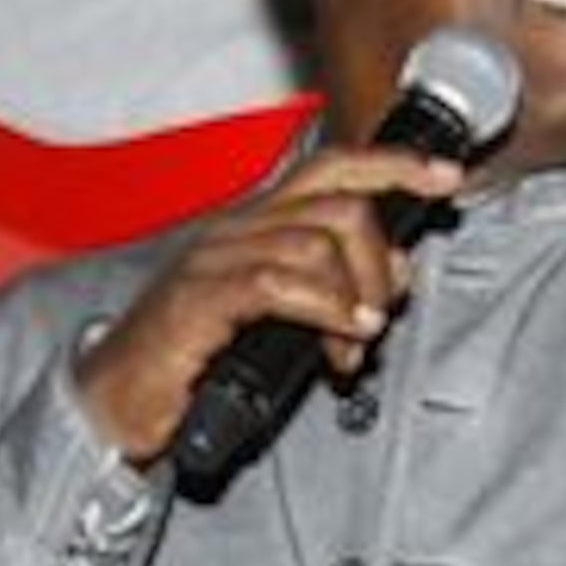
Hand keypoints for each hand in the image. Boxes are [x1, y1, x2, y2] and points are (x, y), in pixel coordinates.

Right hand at [70, 143, 469, 461]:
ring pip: (316, 242)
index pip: (332, 167)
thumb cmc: (197, 359)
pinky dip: (325, 310)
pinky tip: (342, 340)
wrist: (119, 400)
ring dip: (356, 297)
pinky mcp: (199, 300)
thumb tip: (393, 274)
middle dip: (379, 261)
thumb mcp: (282, 318)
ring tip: (356, 344)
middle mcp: (235, 228)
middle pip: (339, 204)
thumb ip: (334, 288)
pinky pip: (278, 285)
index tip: (446, 178)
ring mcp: (214, 260)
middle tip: (381, 314)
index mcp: (256, 223)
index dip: (393, 165)